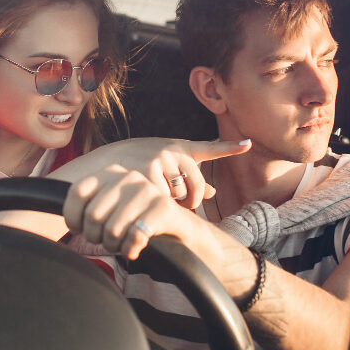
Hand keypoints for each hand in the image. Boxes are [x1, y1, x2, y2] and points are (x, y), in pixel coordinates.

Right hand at [50, 137, 250, 209]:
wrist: (102, 168)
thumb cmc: (134, 168)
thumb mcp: (162, 167)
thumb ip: (189, 178)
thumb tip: (214, 191)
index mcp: (178, 149)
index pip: (207, 149)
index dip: (229, 146)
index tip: (247, 143)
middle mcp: (172, 153)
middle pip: (195, 186)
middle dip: (190, 200)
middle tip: (181, 206)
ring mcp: (160, 163)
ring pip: (179, 196)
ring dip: (171, 203)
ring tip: (154, 196)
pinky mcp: (147, 175)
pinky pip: (162, 201)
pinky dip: (157, 206)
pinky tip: (144, 201)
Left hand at [63, 164, 202, 259]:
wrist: (177, 229)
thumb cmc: (135, 221)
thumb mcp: (108, 209)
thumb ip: (83, 208)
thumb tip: (35, 219)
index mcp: (109, 173)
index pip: (76, 192)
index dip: (73, 218)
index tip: (81, 230)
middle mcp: (127, 176)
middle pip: (93, 216)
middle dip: (98, 237)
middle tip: (109, 240)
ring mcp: (146, 190)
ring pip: (113, 229)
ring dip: (116, 246)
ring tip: (123, 245)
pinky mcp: (163, 207)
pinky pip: (135, 236)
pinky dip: (131, 249)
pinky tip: (136, 249)